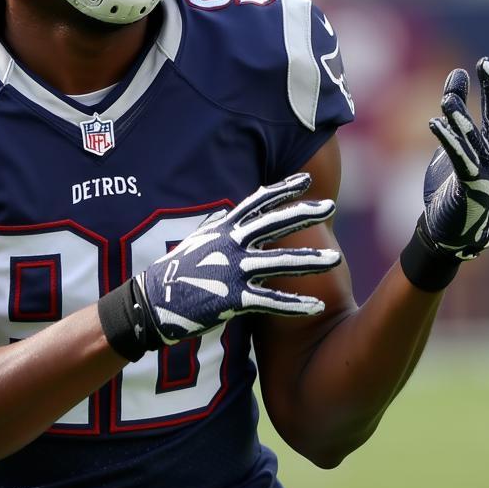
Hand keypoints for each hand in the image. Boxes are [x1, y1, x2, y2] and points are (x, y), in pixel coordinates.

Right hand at [133, 172, 341, 345]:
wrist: (151, 302)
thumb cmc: (175, 273)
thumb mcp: (198, 241)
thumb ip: (222, 230)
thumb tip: (235, 217)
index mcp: (224, 229)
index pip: (258, 202)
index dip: (282, 189)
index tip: (306, 180)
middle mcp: (231, 244)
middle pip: (274, 224)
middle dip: (304, 212)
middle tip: (330, 205)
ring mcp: (233, 270)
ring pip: (280, 262)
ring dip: (310, 260)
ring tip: (337, 260)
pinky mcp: (233, 298)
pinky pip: (271, 301)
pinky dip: (295, 304)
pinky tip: (316, 306)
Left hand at [420, 57, 488, 259]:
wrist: (451, 228)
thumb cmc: (453, 182)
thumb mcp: (456, 139)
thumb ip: (458, 105)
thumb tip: (457, 71)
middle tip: (486, 66)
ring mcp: (486, 173)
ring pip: (474, 140)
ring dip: (461, 118)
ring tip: (446, 97)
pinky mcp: (469, 186)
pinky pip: (458, 159)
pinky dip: (447, 141)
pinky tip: (434, 123)